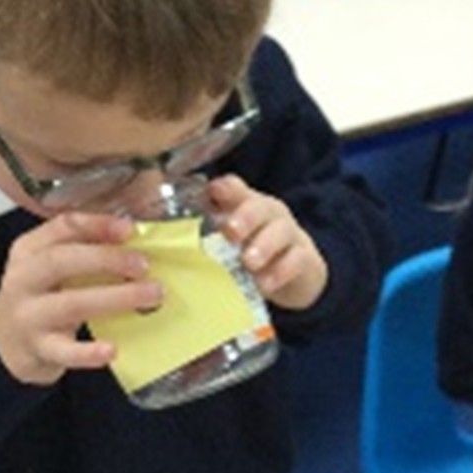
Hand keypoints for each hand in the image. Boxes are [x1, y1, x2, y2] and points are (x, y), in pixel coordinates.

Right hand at [0, 212, 161, 385]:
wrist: (7, 342)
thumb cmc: (42, 295)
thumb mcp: (52, 265)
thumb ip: (86, 249)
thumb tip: (137, 241)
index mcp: (28, 250)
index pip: (61, 227)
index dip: (97, 225)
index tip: (130, 229)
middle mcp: (23, 279)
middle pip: (61, 261)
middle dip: (107, 259)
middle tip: (144, 265)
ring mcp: (28, 315)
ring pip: (71, 303)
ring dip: (116, 298)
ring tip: (151, 296)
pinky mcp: (38, 349)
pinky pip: (65, 351)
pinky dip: (89, 352)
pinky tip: (112, 350)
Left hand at [208, 173, 327, 310]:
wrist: (298, 274)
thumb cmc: (253, 253)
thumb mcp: (230, 244)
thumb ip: (206, 238)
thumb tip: (167, 243)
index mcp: (245, 205)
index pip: (234, 189)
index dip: (225, 189)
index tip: (213, 193)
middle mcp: (269, 214)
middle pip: (259, 206)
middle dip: (244, 217)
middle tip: (230, 232)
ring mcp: (289, 234)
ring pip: (280, 231)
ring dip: (263, 245)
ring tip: (249, 262)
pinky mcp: (305, 258)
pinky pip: (296, 260)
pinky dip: (280, 272)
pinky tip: (265, 284)